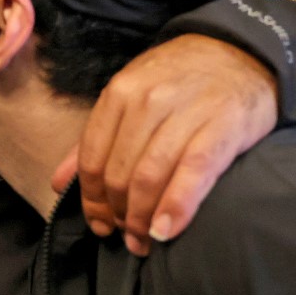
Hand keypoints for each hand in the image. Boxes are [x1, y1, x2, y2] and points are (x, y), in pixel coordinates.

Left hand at [53, 34, 277, 255]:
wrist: (237, 52)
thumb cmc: (175, 81)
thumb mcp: (129, 96)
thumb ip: (94, 139)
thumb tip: (58, 183)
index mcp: (117, 94)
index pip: (92, 158)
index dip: (90, 199)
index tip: (97, 223)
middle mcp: (146, 102)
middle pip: (119, 172)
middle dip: (116, 214)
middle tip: (124, 237)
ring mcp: (184, 113)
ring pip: (149, 177)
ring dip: (141, 219)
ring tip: (143, 242)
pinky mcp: (221, 127)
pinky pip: (192, 174)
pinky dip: (175, 207)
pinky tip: (165, 231)